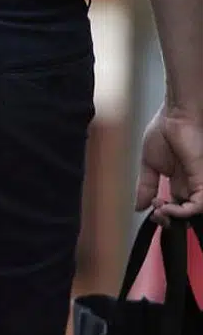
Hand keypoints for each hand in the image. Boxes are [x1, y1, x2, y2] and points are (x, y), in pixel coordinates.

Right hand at [136, 103, 202, 223]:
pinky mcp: (202, 178)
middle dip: (168, 219)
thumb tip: (138, 206)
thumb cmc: (164, 131)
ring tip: (160, 210)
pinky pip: (199, 203)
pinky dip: (184, 211)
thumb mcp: (148, 165)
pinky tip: (167, 207)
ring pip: (193, 211)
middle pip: (183, 211)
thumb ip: (145, 186)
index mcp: (178, 180)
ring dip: (175, 217)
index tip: (151, 209)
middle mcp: (190, 183)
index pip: (175, 206)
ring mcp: (197, 181)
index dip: (163, 214)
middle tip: (156, 214)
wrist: (175, 116)